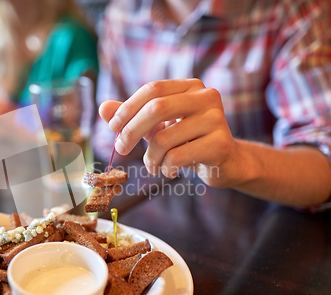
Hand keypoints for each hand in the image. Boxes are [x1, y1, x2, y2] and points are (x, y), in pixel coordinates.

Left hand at [99, 79, 244, 187]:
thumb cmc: (188, 141)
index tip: (113, 127)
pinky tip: (169, 171)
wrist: (227, 162)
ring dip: (150, 158)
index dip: (128, 108)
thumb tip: (103, 108)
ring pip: (165, 138)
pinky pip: (178, 156)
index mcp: (190, 87)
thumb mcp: (158, 126)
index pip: (152, 89)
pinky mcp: (220, 144)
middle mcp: (206, 97)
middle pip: (156, 108)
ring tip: (153, 165)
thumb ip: (132, 116)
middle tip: (120, 149)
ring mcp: (216, 119)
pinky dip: (166, 168)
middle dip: (131, 131)